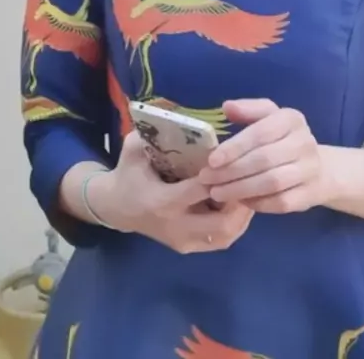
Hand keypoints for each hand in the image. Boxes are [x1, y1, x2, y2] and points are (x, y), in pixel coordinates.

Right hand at [88, 130, 253, 253]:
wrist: (115, 207)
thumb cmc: (129, 174)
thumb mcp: (134, 149)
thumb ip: (153, 133)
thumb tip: (180, 116)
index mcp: (162, 201)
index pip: (200, 191)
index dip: (221, 175)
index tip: (233, 158)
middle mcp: (176, 227)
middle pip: (222, 223)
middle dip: (239, 200)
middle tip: (248, 176)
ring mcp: (183, 241)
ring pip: (226, 235)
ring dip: (241, 213)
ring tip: (247, 187)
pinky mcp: (189, 247)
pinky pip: (221, 239)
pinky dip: (235, 222)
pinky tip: (238, 201)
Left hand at [199, 99, 331, 213]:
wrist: (318, 168)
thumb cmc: (282, 139)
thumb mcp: (268, 118)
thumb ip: (248, 110)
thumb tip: (227, 107)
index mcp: (291, 119)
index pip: (260, 133)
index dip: (234, 147)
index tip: (211, 160)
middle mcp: (305, 142)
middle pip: (264, 159)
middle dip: (231, 171)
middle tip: (207, 179)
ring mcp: (310, 170)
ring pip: (272, 183)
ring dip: (240, 189)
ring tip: (217, 192)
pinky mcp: (310, 194)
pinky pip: (281, 202)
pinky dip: (257, 203)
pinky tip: (239, 201)